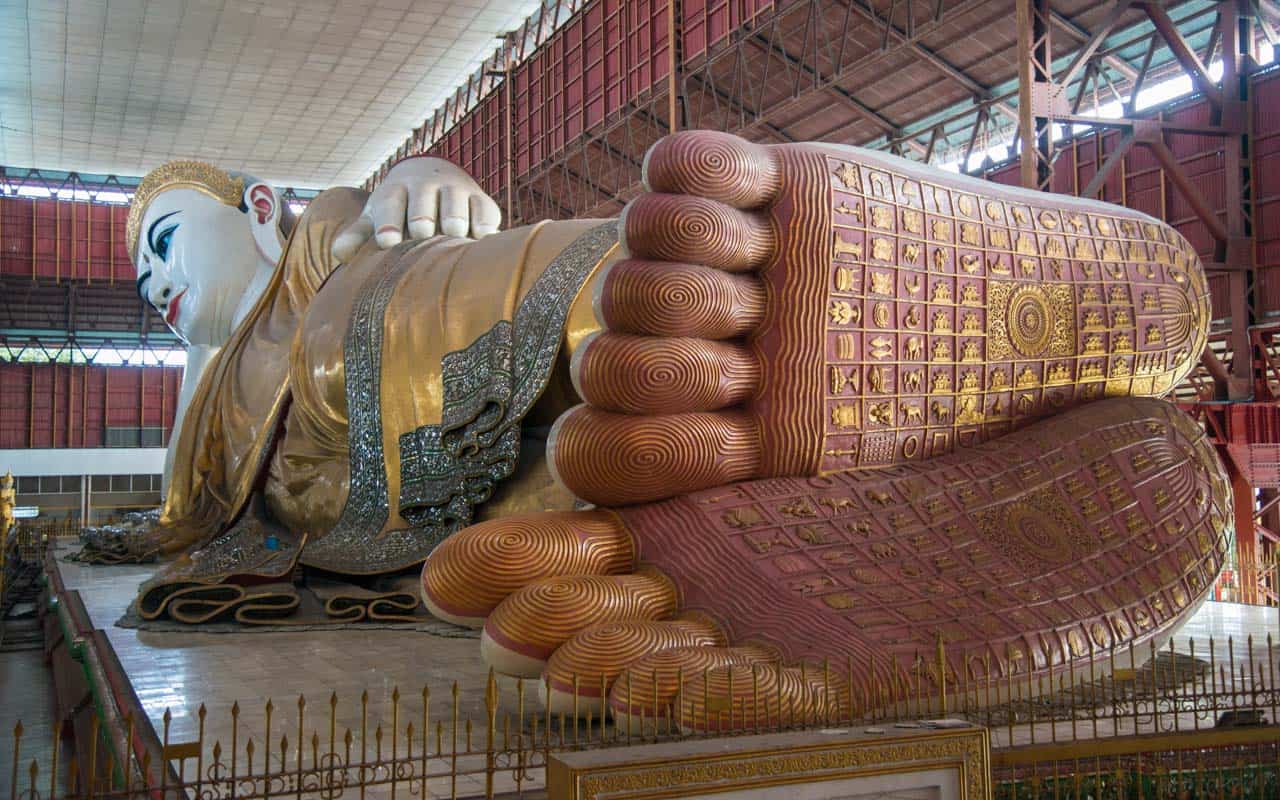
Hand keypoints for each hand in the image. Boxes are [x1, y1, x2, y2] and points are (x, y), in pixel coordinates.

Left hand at [332, 157, 501, 259]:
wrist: (434, 175)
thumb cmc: (400, 207)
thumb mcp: (377, 215)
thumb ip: (358, 235)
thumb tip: (339, 255)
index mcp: (396, 190)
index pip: (390, 202)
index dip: (388, 220)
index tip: (387, 241)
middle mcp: (426, 185)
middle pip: (423, 198)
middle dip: (422, 214)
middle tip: (422, 233)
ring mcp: (456, 190)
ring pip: (456, 201)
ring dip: (455, 217)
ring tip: (454, 235)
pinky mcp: (481, 200)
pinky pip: (486, 210)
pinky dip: (485, 224)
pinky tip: (482, 239)